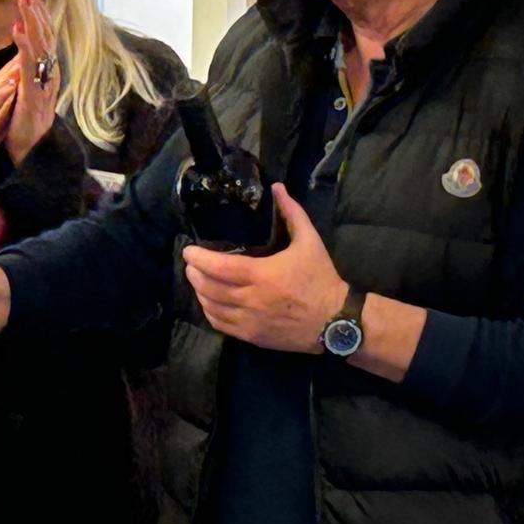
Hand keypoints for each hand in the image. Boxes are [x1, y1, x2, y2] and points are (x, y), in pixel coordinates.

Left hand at [3, 0, 60, 166]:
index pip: (46, 35)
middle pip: (46, 34)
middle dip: (35, 9)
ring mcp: (43, 84)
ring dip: (31, 20)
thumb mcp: (25, 86)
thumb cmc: (23, 119)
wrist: (27, 150)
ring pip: (40, 46)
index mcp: (48, 70)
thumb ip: (27, 64)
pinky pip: (29, 68)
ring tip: (22, 0)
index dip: (38, 12)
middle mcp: (50, 73)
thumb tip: (25, 39)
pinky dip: (25, 47)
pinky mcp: (32, 96)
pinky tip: (18, 31)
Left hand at [181, 184, 347, 352]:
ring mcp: (250, 322)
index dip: (199, 259)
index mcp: (262, 275)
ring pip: (212, 308)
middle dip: (194, 274)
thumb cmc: (320, 278)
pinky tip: (210, 302)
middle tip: (191, 263)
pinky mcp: (253, 336)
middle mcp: (251, 300)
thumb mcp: (310, 240)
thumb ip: (292, 212)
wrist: (335, 320)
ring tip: (198, 280)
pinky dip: (210, 312)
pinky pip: (221, 325)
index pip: (219, 268)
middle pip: (209, 288)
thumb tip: (277, 187)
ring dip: (200, 292)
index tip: (189, 251)